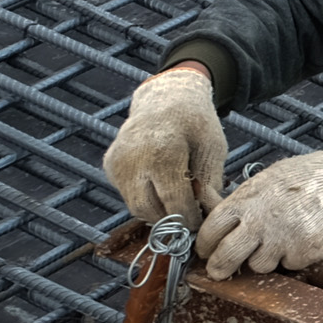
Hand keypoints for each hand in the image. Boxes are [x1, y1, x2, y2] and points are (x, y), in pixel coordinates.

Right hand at [103, 63, 223, 222]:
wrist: (165, 97)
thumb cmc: (194, 122)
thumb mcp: (212, 147)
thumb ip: (210, 182)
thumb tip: (209, 214)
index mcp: (163, 153)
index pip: (173, 201)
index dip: (188, 218)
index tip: (200, 225)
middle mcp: (133, 160)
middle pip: (149, 209)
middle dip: (170, 219)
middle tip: (188, 218)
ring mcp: (117, 163)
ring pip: (135, 205)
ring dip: (157, 211)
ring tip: (177, 202)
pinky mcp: (110, 166)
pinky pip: (127, 194)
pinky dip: (145, 198)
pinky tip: (161, 187)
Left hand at [197, 147, 322, 278]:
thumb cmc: (304, 177)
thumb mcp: (264, 180)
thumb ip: (238, 199)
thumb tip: (205, 202)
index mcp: (245, 202)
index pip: (210, 231)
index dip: (205, 245)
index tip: (207, 250)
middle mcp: (259, 222)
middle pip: (225, 258)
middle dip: (219, 268)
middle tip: (221, 270)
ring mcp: (282, 240)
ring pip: (258, 266)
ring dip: (264, 258)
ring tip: (279, 240)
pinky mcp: (303, 253)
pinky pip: (289, 265)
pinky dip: (293, 256)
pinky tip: (300, 239)